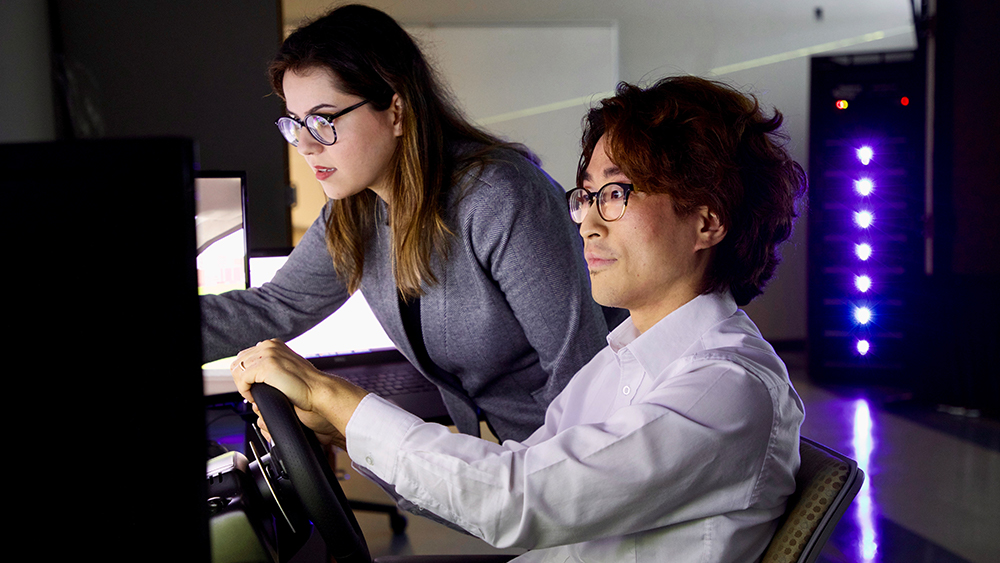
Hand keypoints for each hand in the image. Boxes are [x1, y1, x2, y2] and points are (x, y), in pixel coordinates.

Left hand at [231, 339, 367, 442]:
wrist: (318, 391)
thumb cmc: (305, 385)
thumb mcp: (285, 368)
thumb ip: (271, 366)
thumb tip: (254, 375)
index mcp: (273, 344)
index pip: (245, 356)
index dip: (245, 374)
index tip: (252, 386)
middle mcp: (269, 345)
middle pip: (238, 362)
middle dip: (241, 379)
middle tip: (252, 392)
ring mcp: (267, 354)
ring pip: (237, 370)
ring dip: (242, 385)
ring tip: (254, 395)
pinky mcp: (266, 366)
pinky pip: (242, 379)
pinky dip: (245, 391)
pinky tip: (255, 397)